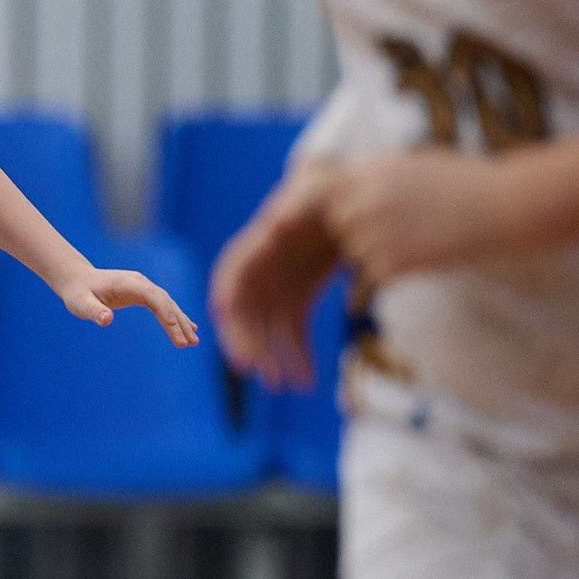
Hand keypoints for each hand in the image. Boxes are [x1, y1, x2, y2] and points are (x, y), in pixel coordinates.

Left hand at [57, 268, 199, 347]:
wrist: (78, 279)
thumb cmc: (77, 292)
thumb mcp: (80, 304)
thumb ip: (93, 311)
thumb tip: (107, 320)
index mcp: (127, 283)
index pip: (152, 296)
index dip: (164, 310)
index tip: (174, 327)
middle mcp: (140, 283)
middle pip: (165, 301)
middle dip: (178, 322)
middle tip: (189, 343)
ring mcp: (143, 287)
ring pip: (167, 304)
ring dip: (181, 322)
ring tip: (193, 342)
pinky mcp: (142, 294)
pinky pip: (163, 306)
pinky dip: (175, 318)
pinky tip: (188, 328)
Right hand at [211, 173, 340, 389]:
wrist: (350, 201)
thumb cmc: (328, 193)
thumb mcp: (315, 192)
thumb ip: (296, 207)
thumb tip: (277, 225)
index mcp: (253, 250)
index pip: (229, 285)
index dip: (229, 315)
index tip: (233, 336)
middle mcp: (257, 276)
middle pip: (242, 316)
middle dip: (248, 346)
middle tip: (258, 372)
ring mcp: (275, 292)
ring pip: (265, 333)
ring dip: (272, 360)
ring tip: (286, 386)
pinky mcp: (296, 302)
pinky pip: (291, 336)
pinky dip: (298, 359)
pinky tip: (307, 381)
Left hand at [318, 149, 516, 288]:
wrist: (505, 205)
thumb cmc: (464, 182)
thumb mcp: (410, 164)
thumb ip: (371, 178)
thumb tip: (337, 199)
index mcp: (365, 170)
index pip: (318, 194)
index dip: (323, 207)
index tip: (325, 217)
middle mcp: (361, 200)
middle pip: (338, 226)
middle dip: (358, 229)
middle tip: (404, 224)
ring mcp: (373, 233)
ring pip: (355, 253)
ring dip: (379, 251)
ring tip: (423, 235)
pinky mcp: (390, 264)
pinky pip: (375, 275)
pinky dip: (397, 271)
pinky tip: (430, 252)